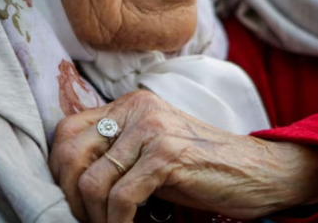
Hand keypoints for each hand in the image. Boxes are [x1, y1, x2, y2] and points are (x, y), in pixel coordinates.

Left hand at [49, 90, 317, 222]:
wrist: (259, 172)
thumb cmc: (202, 169)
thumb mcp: (153, 152)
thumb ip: (118, 154)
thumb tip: (70, 183)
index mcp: (129, 106)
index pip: (67, 131)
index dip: (59, 170)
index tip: (70, 201)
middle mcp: (137, 110)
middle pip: (70, 152)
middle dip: (70, 195)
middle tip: (85, 220)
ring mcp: (152, 130)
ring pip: (92, 180)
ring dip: (94, 216)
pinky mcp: (168, 156)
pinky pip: (121, 196)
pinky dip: (118, 222)